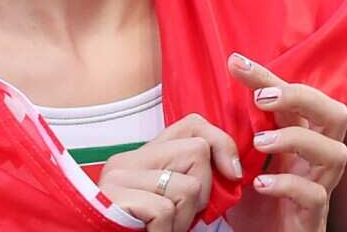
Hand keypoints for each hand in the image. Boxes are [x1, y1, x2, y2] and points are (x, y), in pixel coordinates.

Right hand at [99, 113, 241, 231]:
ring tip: (162, 229)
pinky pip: (165, 210)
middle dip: (203, 192)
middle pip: (197, 151)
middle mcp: (128, 159)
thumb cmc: (140, 230)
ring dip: (184, 220)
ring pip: (188, 186)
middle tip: (180, 218)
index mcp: (144, 156)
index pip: (192, 124)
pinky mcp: (113, 196)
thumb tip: (232, 170)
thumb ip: (190, 180)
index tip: (232, 173)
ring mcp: (118, 176)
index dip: (221, 143)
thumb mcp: (170, 201)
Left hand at [224, 53, 346, 231]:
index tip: (236, 63)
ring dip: (297, 139)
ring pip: (335, 152)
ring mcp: (320, 186)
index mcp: (302, 138)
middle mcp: (318, 158)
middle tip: (263, 98)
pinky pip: (314, 195)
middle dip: (302, 98)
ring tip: (260, 142)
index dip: (268, 77)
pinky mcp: (314, 216)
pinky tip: (260, 184)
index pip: (295, 98)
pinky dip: (287, 184)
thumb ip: (236, 134)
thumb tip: (209, 101)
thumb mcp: (242, 161)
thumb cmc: (256, 203)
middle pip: (336, 114)